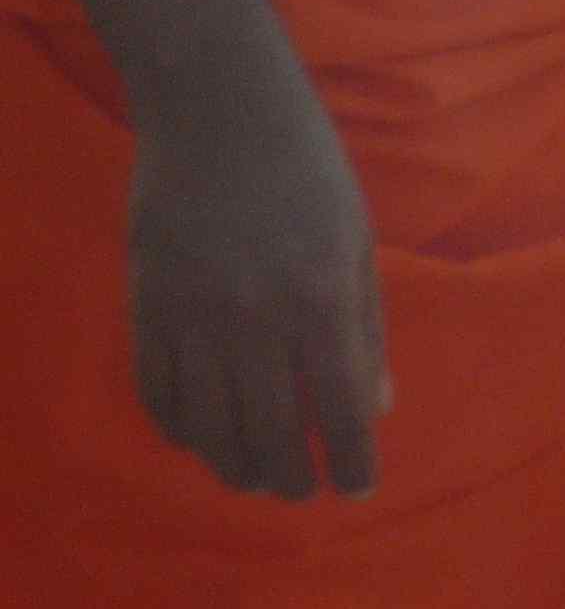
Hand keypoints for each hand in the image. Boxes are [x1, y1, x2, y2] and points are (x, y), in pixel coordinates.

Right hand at [126, 49, 388, 499]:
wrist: (220, 117)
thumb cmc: (309, 172)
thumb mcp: (359, 242)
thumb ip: (365, 328)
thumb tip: (375, 406)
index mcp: (322, 297)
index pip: (338, 407)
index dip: (350, 459)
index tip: (356, 488)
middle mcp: (257, 318)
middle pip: (269, 432)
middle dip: (289, 477)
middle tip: (301, 491)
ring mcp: (193, 316)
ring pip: (208, 426)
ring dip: (233, 466)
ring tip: (255, 477)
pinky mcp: (147, 308)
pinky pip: (157, 393)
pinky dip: (179, 429)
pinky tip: (200, 437)